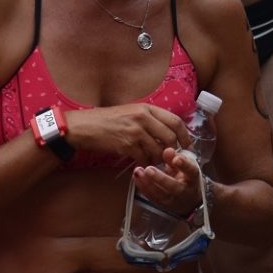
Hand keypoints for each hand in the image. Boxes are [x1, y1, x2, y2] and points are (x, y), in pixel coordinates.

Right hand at [64, 102, 188, 167]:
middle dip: (173, 150)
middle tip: (171, 158)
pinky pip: (144, 158)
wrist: (84, 127)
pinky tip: (142, 164)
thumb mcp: (130, 111)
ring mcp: (136, 131)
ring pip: (158, 150)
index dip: (185, 135)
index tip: (187, 144)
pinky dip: (146, 163)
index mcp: (147, 108)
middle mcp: (144, 118)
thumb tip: (165, 131)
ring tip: (155, 162)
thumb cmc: (106, 120)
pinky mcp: (127, 145)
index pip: (175, 120)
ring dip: (158, 159)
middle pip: (170, 137)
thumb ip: (148, 118)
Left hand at [134, 149, 205, 216]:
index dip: (184, 165)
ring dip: (147, 183)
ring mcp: (172, 200)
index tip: (176, 159)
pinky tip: (136, 177)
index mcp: (192, 177)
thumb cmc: (186, 177)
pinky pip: (151, 197)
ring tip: (138, 171)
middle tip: (149, 169)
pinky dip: (143, 187)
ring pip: (159, 194)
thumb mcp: (185, 165)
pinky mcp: (162, 205)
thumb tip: (167, 150)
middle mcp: (183, 190)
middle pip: (172, 186)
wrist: (188, 200)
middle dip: (160, 178)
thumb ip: (175, 157)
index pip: (190, 170)